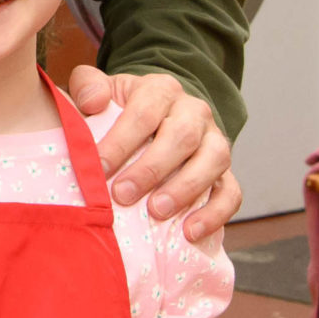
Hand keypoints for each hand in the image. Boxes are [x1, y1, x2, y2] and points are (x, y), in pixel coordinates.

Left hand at [66, 66, 241, 241]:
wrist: (152, 120)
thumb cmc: (118, 112)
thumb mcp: (100, 92)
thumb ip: (88, 86)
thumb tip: (93, 102)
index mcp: (160, 90)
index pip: (145, 111)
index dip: (122, 140)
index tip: (99, 166)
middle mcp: (194, 112)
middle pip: (183, 136)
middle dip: (151, 168)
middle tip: (122, 195)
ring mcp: (215, 141)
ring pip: (214, 160)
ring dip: (185, 188)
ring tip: (157, 212)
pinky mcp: (225, 172)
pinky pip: (230, 191)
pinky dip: (215, 213)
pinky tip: (191, 231)